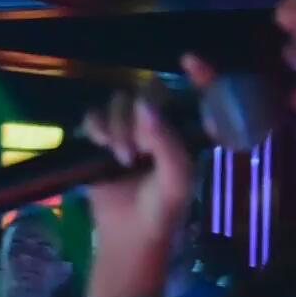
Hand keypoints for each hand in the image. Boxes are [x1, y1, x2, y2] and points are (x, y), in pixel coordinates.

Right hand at [80, 54, 210, 249]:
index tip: (187, 60)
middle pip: (149, 92)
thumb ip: (166, 141)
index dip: (199, 74)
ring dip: (118, 127)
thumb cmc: (162, 210)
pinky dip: (97, 127)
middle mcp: (161, 125)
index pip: (199, 95)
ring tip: (122, 159)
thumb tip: (145, 105)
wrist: (128, 235)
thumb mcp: (176, 179)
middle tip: (139, 149)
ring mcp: (131, 129)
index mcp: (187, 133)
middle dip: (141, 116)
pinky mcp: (103, 137)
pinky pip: (96, 114)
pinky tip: (102, 147)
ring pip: (121, 101)